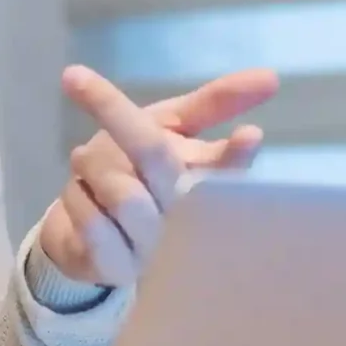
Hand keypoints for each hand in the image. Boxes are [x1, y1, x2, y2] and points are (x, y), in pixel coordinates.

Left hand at [39, 65, 279, 288]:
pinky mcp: (117, 268)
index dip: (238, 154)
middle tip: (74, 77)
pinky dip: (77, 196)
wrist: (80, 231)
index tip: (249, 135)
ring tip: (85, 159)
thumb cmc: (134, 171)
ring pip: (122, 194)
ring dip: (92, 163)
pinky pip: (93, 223)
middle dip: (115, 115)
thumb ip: (214, 103)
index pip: (228, 168)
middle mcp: (186, 219)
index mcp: (206, 182)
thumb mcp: (170, 127)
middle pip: (157, 158)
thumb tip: (271, 78)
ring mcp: (153, 248)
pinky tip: (80, 195)